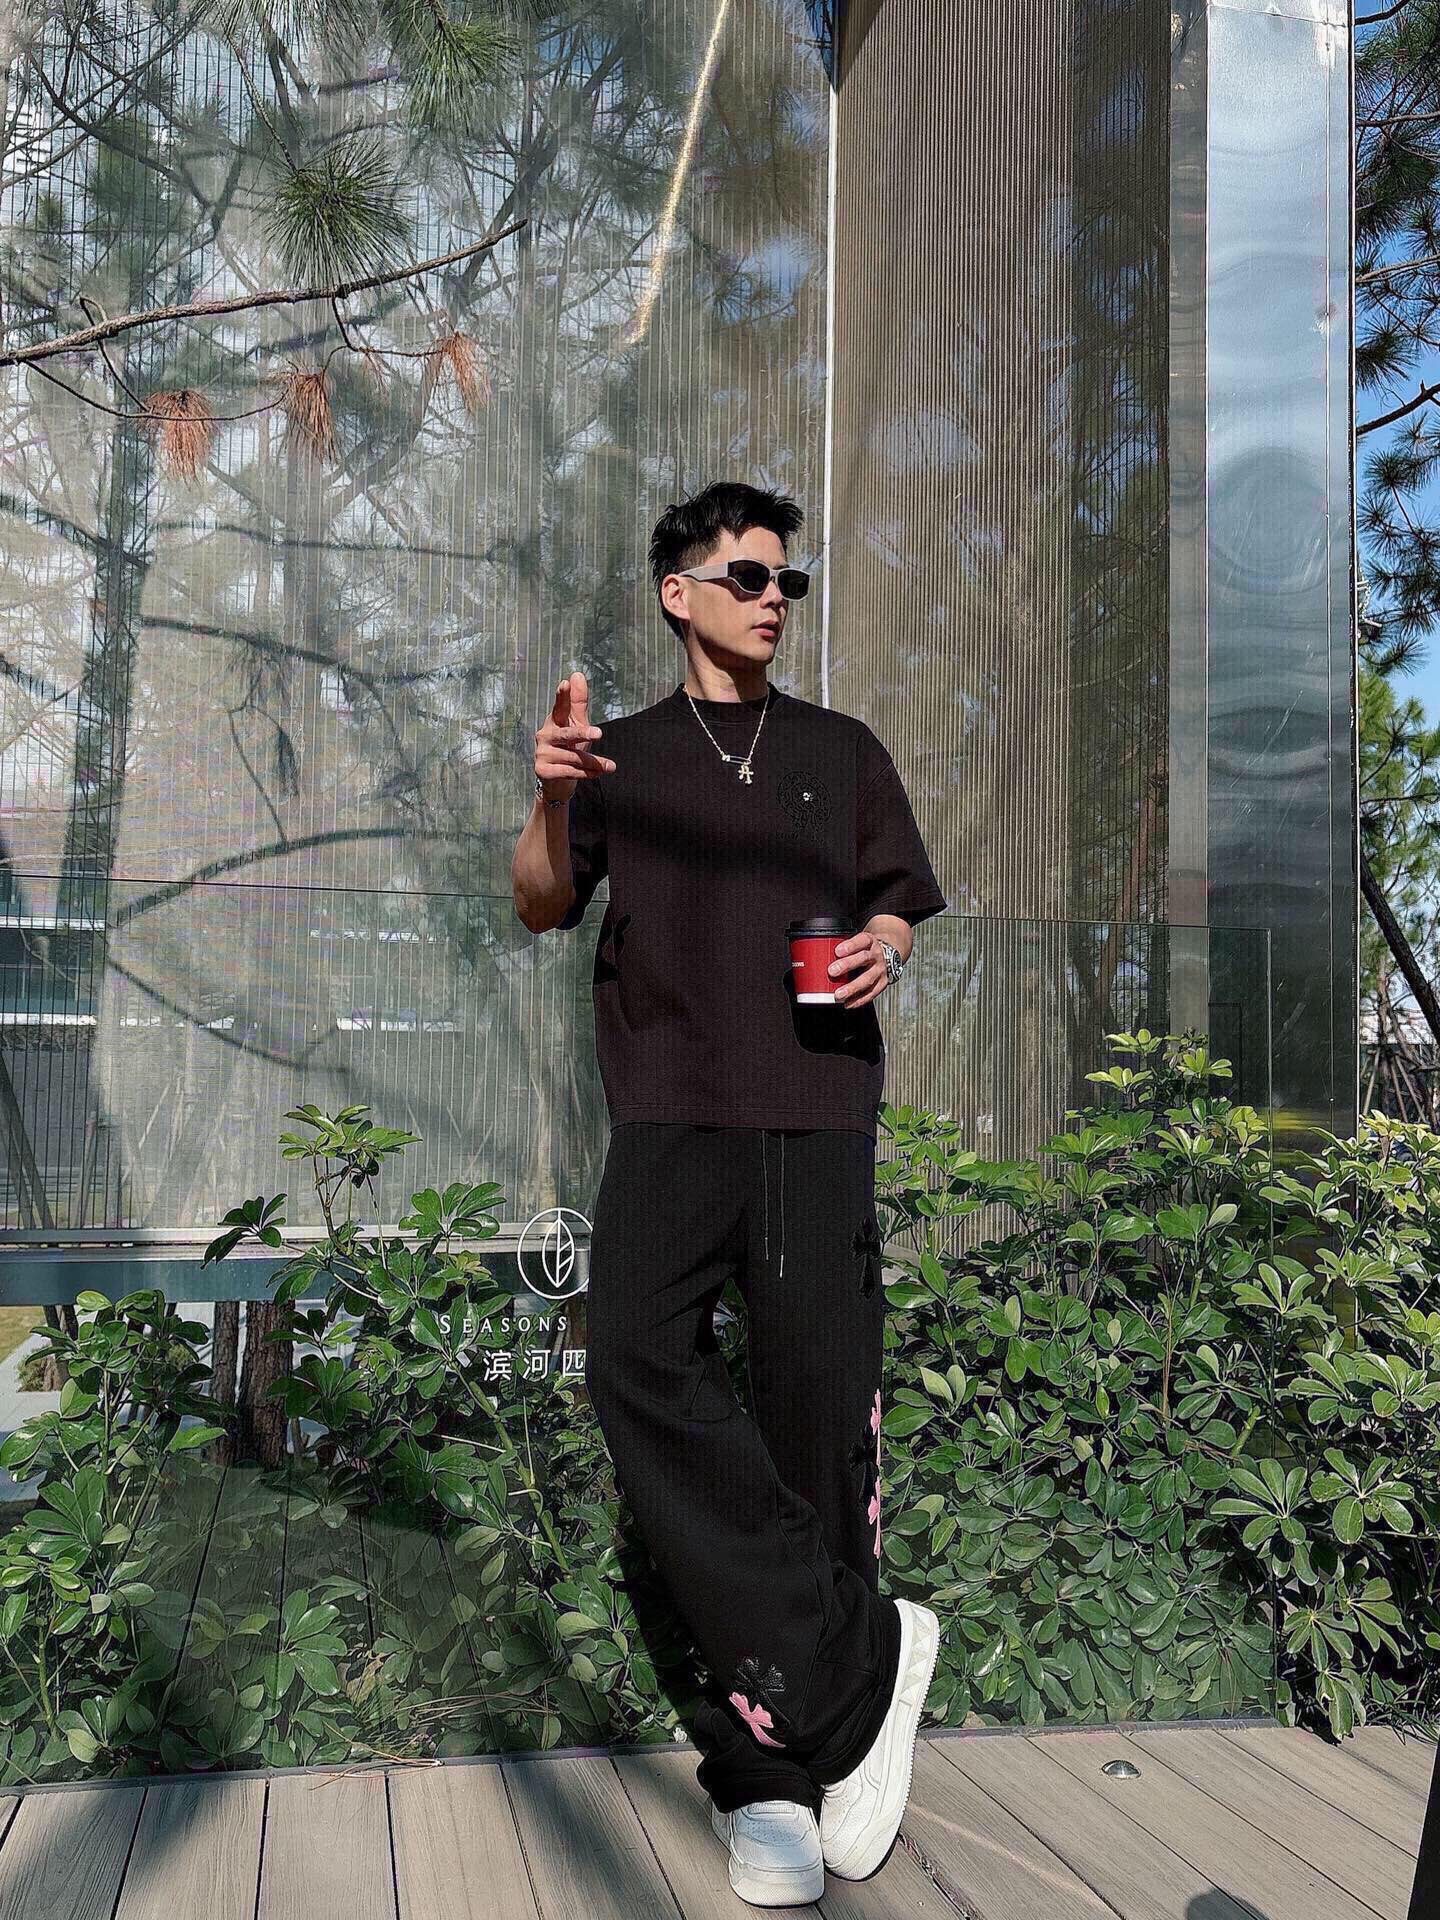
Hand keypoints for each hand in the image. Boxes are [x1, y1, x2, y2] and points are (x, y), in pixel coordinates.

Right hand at [535, 670, 614, 801]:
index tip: (566, 683)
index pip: (559, 707)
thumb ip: (578, 702)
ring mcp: (541, 753)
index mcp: (554, 721)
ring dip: (595, 762)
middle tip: (599, 733)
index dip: (563, 696)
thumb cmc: (569, 747)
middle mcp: (544, 735)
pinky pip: (569, 772)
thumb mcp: (577, 723)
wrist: (557, 781)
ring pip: (573, 757)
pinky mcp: (542, 771)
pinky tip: (597, 774)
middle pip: (567, 734)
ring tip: (611, 766)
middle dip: (583, 734)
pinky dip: (586, 773)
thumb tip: (576, 674)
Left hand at [829, 932, 888, 1009]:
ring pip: (867, 978)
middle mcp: (876, 955)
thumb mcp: (857, 942)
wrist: (887, 954)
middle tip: (832, 971)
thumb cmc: (864, 949)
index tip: (837, 951)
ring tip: (839, 994)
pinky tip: (848, 1003)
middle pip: (863, 958)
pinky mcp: (882, 983)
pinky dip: (859, 1000)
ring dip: (852, 987)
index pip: (862, 940)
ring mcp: (880, 970)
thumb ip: (842, 948)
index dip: (850, 946)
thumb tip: (816, 956)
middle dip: (847, 965)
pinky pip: (871, 993)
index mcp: (869, 941)